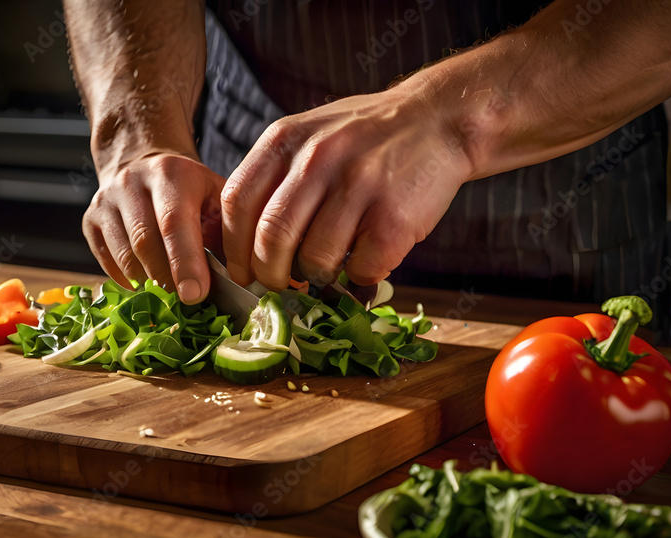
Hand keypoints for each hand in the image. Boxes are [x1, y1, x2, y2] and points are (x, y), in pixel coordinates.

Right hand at [82, 152, 225, 303]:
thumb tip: (234, 275)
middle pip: (145, 243)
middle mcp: (131, 183)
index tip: (196, 295)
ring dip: (149, 284)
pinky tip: (148, 280)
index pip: (174, 222)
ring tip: (171, 293)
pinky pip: (108, 263)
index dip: (185, 262)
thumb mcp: (215, 195)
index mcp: (170, 173)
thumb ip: (225, 229)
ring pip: (125, 257)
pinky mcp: (89, 221)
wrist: (143, 166)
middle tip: (187, 301)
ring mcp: (105, 202)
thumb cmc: (188, 189)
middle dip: (167, 280)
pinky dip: (129, 281)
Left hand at [221, 84, 473, 289]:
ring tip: (326, 268)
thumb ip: (273, 178)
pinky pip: (360, 268)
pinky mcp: (394, 217)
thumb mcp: (308, 135)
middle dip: (269, 275)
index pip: (236, 202)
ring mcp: (357, 187)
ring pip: (313, 260)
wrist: (438, 119)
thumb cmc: (365, 138)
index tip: (242, 270)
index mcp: (285, 140)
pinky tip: (366, 258)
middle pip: (270, 238)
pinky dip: (358, 277)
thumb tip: (241, 245)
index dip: (233, 247)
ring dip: (315, 278)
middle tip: (279, 285)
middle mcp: (317, 159)